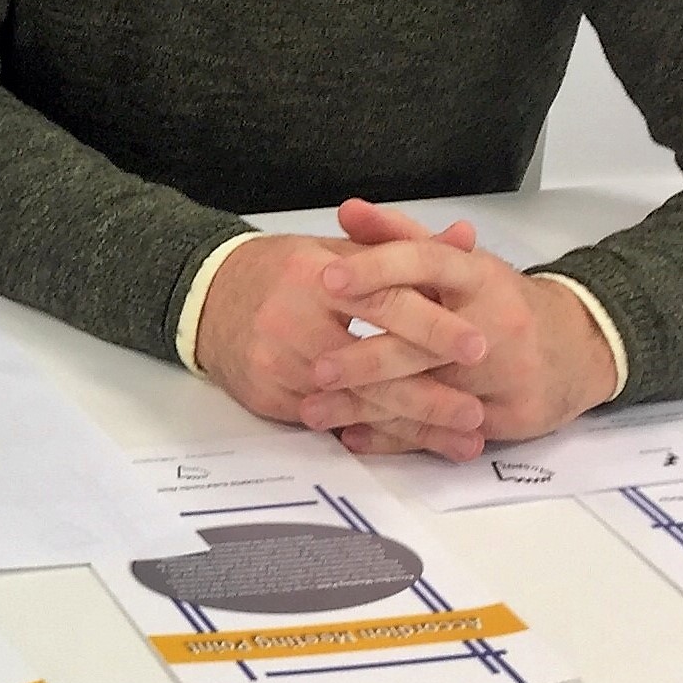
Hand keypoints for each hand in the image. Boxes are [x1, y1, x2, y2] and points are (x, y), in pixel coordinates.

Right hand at [191, 227, 491, 459]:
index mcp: (313, 276)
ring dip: (412, 426)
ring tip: (463, 440)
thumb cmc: (279, 272)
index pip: (381, 302)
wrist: (206, 299)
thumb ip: (401, 251)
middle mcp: (291, 321)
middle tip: (477, 413)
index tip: (477, 346)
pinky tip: (413, 443)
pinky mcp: (269, 397)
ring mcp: (277, 365)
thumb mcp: (336, 251)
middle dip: (429, 394)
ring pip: (355, 404)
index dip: (432, 327)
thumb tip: (464, 238)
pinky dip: (375, 434)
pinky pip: (331, 422)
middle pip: (370, 366)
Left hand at [299, 199, 618, 456]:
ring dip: (368, 406)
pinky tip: (353, 437)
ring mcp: (508, 374)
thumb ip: (399, 237)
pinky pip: (445, 432)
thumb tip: (346, 211)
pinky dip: (395, 438)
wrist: (580, 345)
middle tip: (315, 368)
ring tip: (313, 411)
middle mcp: (495, 323)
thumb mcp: (459, 263)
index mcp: (478, 275)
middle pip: (426, 342)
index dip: (377, 268)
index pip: (426, 263)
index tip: (327, 279)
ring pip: (429, 395)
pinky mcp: (512, 416)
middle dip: (366, 358)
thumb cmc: (500, 300)